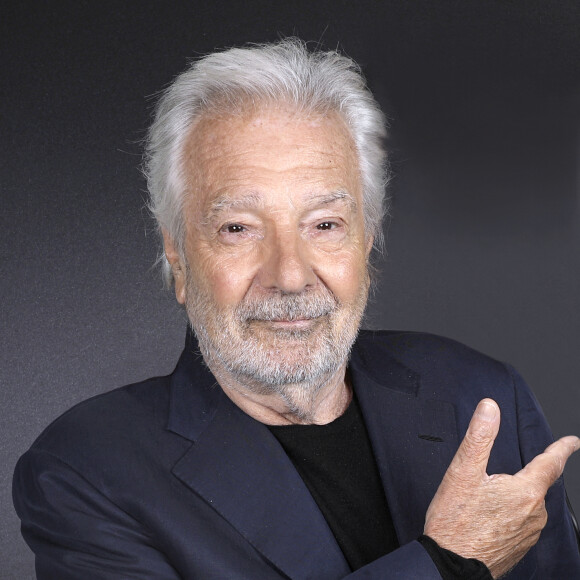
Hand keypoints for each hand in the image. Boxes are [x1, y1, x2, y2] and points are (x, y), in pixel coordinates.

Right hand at [424, 398, 578, 578]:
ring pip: (528, 505)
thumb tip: (490, 408)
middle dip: (522, 476)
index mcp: (525, 491)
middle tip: (494, 478)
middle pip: (535, 485)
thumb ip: (480, 436)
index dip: (562, 449)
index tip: (573, 442)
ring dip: (514, 497)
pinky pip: (522, 523)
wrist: (451, 566)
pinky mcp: (519, 548)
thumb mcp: (463, 471)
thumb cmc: (455, 521)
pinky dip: (510, 514)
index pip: (551, 463)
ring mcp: (529, 534)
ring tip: (487, 499)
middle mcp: (534, 514)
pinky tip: (490, 517)